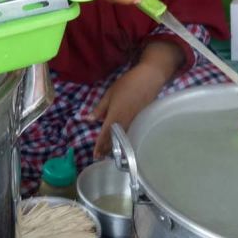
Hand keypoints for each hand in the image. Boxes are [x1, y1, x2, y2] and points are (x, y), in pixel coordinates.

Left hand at [89, 41, 183, 157]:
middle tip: (100, 157)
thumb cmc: (127, 84)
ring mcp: (134, 122)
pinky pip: (130, 133)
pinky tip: (122, 142)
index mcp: (114, 115)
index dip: (99, 145)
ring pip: (123, 138)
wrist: (149, 79)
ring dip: (115, 146)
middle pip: (114, 139)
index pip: (105, 134)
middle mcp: (124, 122)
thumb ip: (100, 108)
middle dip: (107, 149)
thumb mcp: (110, 93)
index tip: (95, 155)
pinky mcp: (141, 120)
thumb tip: (88, 119)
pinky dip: (124, 139)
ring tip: (109, 153)